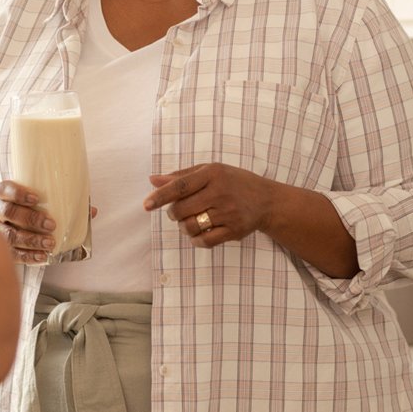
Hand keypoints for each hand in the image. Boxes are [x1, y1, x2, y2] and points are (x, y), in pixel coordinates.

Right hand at [0, 180, 98, 264]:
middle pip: (8, 212)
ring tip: (50, 244)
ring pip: (8, 235)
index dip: (18, 193)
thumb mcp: (45, 201)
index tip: (36, 199)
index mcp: (4, 194)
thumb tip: (92, 211)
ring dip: (31, 240)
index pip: (5, 189)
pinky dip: (28, 256)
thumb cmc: (32, 209)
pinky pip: (12, 253)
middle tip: (51, 225)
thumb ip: (65, 203)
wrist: (15, 224)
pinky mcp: (1, 248)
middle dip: (30, 219)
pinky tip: (42, 257)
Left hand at [142, 162, 274, 248]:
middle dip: (173, 213)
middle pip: (181, 209)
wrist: (267, 200)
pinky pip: (205, 241)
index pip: (180, 186)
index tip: (146, 205)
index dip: (160, 196)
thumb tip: (152, 180)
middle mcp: (220, 192)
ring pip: (190, 227)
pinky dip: (196, 240)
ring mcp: (228, 213)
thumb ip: (181, 176)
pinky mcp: (234, 230)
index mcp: (212, 173)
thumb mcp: (210, 171)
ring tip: (190, 220)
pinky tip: (198, 233)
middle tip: (179, 210)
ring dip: (183, 227)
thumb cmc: (232, 182)